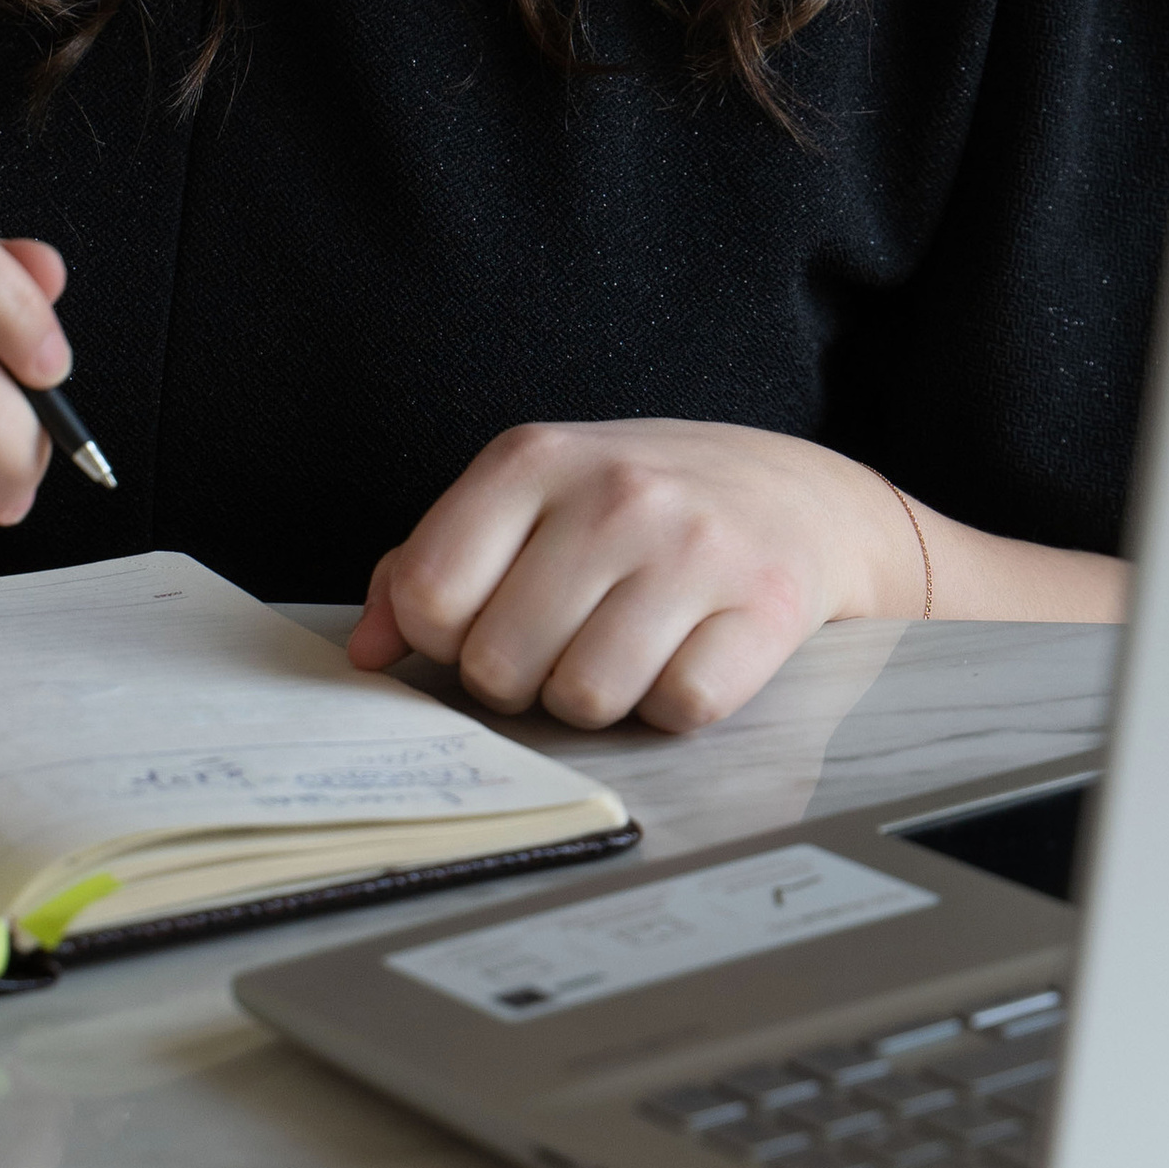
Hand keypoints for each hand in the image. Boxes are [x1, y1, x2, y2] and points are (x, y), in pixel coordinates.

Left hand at [343, 418, 915, 734]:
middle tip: (567, 639)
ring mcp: (693, 548)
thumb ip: (432, 563)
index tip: (491, 618)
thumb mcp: (532, 499)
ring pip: (586, 698)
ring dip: (598, 699)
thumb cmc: (641, 506)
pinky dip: (675, 706)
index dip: (448, 637)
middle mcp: (613, 493)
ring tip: (626, 649)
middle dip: (523, 678)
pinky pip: (678, 710)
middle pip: (499, 665)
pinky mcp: (764, 606)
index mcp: (532, 457)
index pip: (431, 597)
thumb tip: (367, 652)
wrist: (801, 495)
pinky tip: (688, 656)